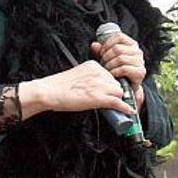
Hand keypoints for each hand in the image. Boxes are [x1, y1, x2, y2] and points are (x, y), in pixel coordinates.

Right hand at [20, 61, 135, 118]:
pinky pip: (118, 102)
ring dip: (119, 100)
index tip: (109, 92)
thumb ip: (88, 78)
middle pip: (116, 83)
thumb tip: (97, 89)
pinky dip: (125, 108)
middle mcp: (99, 73)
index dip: (110, 85)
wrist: (49, 92)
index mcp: (93, 66)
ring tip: (118, 108)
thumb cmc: (58, 86)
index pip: (110, 75)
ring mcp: (99, 85)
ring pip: (119, 92)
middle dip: (115, 93)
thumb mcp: (77, 75)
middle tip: (112, 101)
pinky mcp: (98, 97)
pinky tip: (128, 111)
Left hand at [91, 31, 146, 107]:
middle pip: (118, 49)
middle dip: (106, 57)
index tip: (101, 52)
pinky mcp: (140, 72)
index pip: (119, 37)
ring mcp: (140, 62)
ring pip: (120, 58)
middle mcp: (138, 51)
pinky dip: (114, 72)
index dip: (107, 44)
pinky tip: (112, 75)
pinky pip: (124, 69)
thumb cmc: (116, 71)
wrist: (126, 88)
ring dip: (110, 65)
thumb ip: (101, 51)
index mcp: (131, 44)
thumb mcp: (107, 59)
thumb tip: (94, 45)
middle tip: (102, 64)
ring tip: (106, 70)